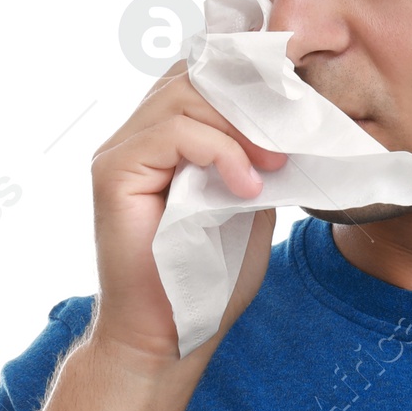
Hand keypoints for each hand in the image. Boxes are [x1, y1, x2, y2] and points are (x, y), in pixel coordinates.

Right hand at [88, 60, 287, 364]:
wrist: (170, 335)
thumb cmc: (208, 279)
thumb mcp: (248, 203)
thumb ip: (254, 157)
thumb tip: (288, 118)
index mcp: (168, 139)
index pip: (203, 77)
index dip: (249, 79)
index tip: (298, 101)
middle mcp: (138, 135)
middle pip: (194, 75)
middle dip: (251, 97)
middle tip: (293, 132)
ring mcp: (121, 150)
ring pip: (184, 95)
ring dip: (241, 126)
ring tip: (273, 165)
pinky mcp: (113, 171)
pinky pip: (172, 131)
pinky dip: (219, 152)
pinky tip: (245, 187)